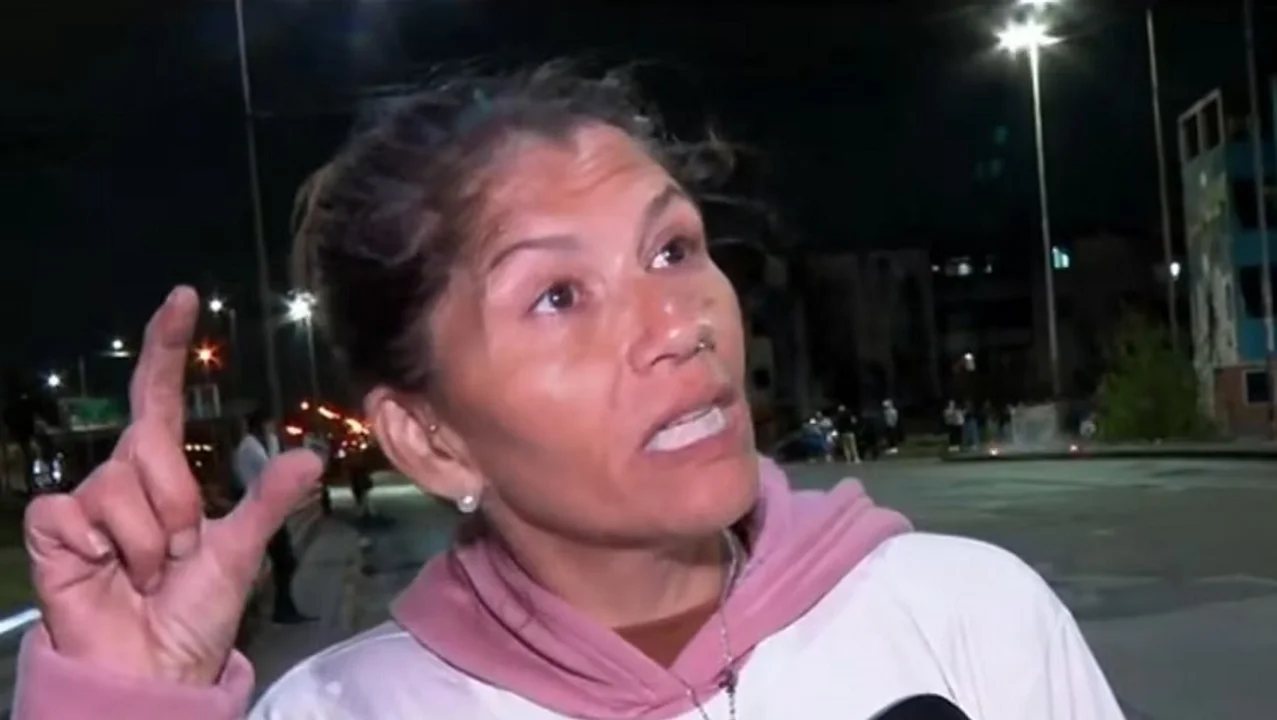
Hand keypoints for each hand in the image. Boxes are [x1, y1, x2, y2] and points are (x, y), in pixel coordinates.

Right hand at [24, 287, 322, 683]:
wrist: (154, 663)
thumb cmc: (193, 609)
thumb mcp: (239, 551)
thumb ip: (269, 502)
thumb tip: (314, 456)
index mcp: (165, 473)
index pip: (160, 396)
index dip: (168, 346)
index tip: (184, 296)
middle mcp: (124, 475)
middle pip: (150, 447)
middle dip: (176, 503)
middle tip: (177, 552)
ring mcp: (87, 500)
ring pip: (119, 483)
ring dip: (146, 536)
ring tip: (147, 570)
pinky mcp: (54, 526)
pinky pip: (80, 509)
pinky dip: (106, 545)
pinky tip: (106, 570)